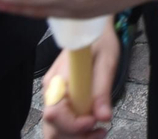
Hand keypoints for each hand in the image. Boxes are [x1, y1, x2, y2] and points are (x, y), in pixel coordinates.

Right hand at [40, 22, 118, 136]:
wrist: (95, 30)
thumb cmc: (100, 41)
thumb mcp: (106, 62)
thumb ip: (102, 90)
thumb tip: (104, 117)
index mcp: (58, 80)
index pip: (54, 114)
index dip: (74, 124)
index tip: (94, 121)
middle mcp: (52, 91)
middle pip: (52, 127)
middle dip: (76, 136)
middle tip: (100, 132)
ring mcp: (55, 97)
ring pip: (56, 130)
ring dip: (77, 137)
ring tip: (100, 132)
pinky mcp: (63, 101)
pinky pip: (63, 124)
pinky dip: (76, 132)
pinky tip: (94, 128)